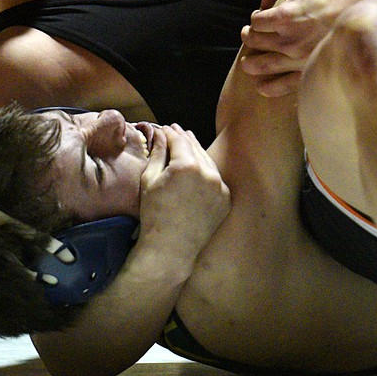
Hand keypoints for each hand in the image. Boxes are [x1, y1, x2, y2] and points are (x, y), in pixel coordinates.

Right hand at [138, 125, 229, 252]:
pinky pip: (216, 179)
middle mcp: (208, 174)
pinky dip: (207, 172)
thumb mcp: (150, 179)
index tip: (165, 128)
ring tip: (188, 146)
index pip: (179, 140)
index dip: (170, 133)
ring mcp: (221, 187)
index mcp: (187, 166)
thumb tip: (161, 134)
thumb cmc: (154, 214)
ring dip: (197, 153)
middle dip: (185, 138)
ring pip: (208, 162)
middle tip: (176, 131)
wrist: (171, 247)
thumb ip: (158, 153)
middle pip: (196, 148)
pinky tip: (199, 168)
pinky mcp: (226, 199)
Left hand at [240, 0, 361, 95]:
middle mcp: (288, 39)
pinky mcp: (308, 70)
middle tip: (250, 35)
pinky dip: (268, 87)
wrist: (357, 9)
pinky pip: (282, 85)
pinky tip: (261, 85)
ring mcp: (297, 58)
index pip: (256, 22)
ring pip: (262, 66)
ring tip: (248, 62)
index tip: (260, 16)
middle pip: (255, 42)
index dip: (255, 18)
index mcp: (283, 16)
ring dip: (251, 63)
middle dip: (249, 37)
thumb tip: (260, 0)